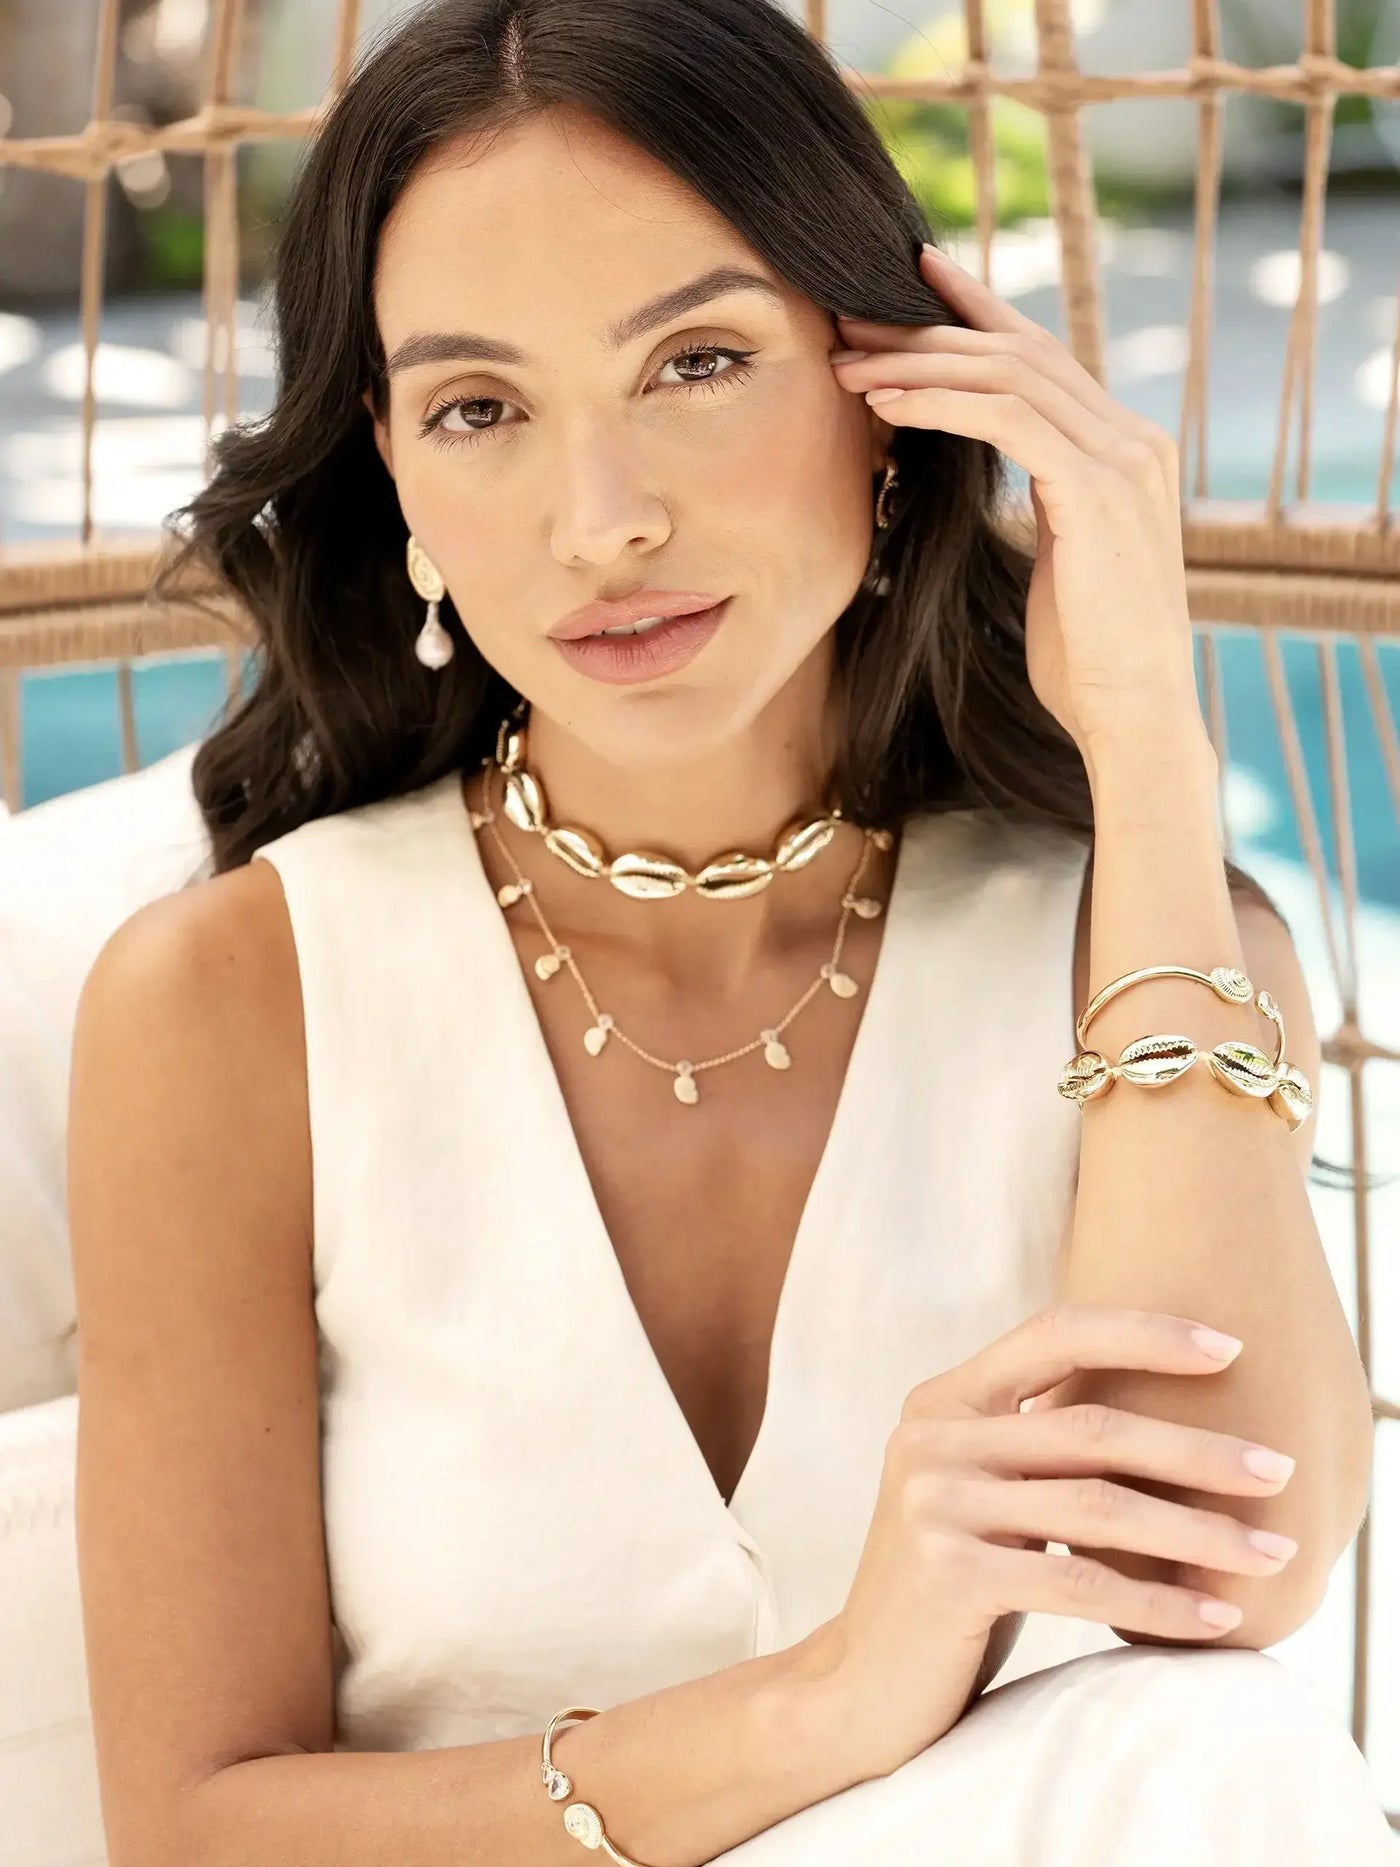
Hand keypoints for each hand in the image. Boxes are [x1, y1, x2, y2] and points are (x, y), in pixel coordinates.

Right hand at [800, 1304, 1297, 1781]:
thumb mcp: (986, 1492)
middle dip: (1198, 1449)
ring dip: (1199, 1531)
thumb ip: (1040, 1443)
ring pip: (1098, 1507)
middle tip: (1277, 1470)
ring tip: (1271, 1553)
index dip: (1144, 1333)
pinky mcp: (946, 1573)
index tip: (1230, 1348)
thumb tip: (1174, 1413)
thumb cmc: (951, 1583)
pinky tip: (1217, 1617)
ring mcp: (933, 1502)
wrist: (862, 1682)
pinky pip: (1080, 1584)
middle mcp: (932, 1435)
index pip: (1053, 1333)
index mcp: (944, 1398)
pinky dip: (1159, 1604)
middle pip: (1092, 1427)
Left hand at [830, 246, 1206, 761]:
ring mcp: (1124, 460)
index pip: (1042, 355)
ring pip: (1008, 374)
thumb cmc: (1087, 657)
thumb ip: (1045, 501)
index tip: (910, 278)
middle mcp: (1133, 439)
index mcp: (1124, 449)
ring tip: (848, 367)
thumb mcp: (1062, 559)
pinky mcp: (1100, 491)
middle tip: (849, 320)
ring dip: (918, 364)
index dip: (975, 310)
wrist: (1133, 714)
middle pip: (1018, 351)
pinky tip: (887, 404)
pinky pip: (1009, 419)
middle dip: (926, 329)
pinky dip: (941, 403)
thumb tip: (994, 480)